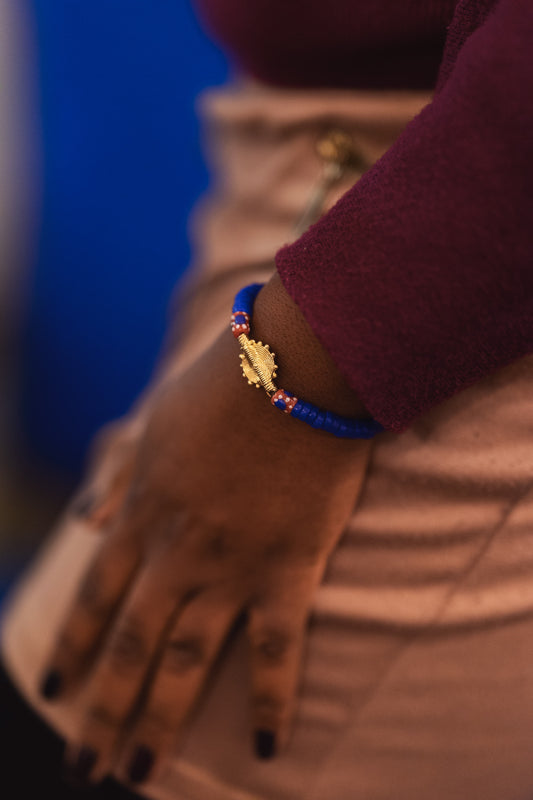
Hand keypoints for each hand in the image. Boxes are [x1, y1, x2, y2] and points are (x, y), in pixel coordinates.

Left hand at [39, 281, 373, 786]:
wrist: (291, 371)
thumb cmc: (221, 388)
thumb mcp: (153, 423)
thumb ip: (116, 472)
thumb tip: (82, 522)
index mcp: (142, 514)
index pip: (95, 599)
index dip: (73, 649)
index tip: (55, 691)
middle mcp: (176, 553)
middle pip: (129, 647)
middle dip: (104, 711)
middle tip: (88, 765)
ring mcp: (230, 568)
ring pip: (185, 662)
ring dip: (159, 722)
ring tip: (140, 772)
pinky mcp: (288, 570)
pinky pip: (278, 651)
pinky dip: (274, 703)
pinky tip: (269, 750)